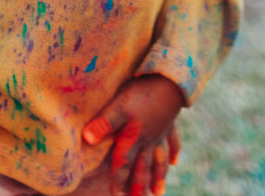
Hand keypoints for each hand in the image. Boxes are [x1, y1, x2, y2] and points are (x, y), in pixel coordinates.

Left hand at [82, 74, 184, 195]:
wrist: (170, 80)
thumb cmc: (142, 92)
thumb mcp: (119, 105)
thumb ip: (104, 123)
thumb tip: (88, 140)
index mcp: (134, 137)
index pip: (123, 163)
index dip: (119, 179)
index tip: (117, 195)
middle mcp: (148, 139)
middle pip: (143, 167)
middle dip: (139, 186)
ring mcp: (160, 132)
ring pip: (159, 159)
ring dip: (158, 176)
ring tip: (158, 193)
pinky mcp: (170, 122)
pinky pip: (173, 141)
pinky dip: (175, 152)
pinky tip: (176, 162)